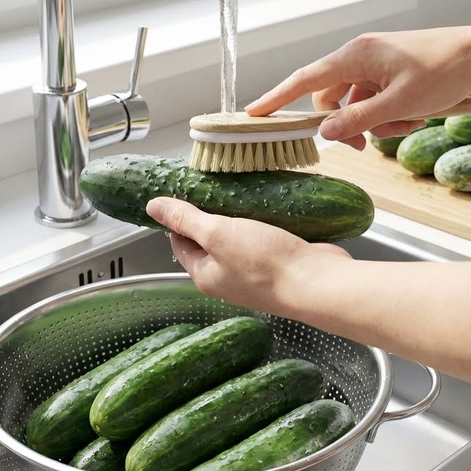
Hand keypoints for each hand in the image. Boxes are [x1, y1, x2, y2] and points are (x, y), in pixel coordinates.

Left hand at [145, 197, 352, 316]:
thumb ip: (185, 218)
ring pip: (239, 237)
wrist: (318, 283)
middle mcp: (227, 278)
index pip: (180, 242)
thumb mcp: (217, 233)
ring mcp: (255, 272)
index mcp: (205, 275)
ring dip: (239, 215)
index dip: (180, 216)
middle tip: (217, 186)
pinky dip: (263, 222)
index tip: (187, 191)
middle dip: (212, 213)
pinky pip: (264, 238)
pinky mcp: (279, 263)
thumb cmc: (266, 265)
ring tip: (242, 192)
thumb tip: (152, 206)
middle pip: (210, 240)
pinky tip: (269, 206)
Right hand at [245, 28, 470, 149]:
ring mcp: (376, 64)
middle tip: (362, 146)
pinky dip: (387, 116)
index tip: (254, 113)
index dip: (277, 98)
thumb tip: (325, 133)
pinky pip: (374, 100)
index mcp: (356, 56)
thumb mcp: (400, 104)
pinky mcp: (390, 72)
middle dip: (345, 125)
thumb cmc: (445, 70)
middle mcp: (360, 56)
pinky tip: (412, 118)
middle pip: (330, 98)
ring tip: (404, 126)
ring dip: (372, 123)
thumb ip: (359, 120)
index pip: (305, 79)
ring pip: (354, 103)